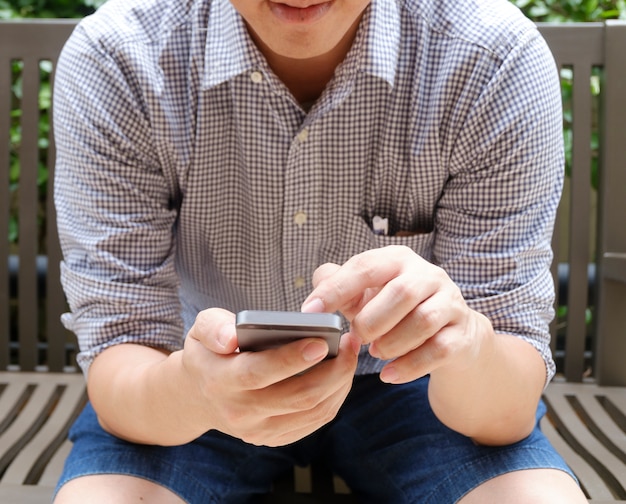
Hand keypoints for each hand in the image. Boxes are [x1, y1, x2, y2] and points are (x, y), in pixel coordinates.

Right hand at [182, 308, 358, 446]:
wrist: (199, 395)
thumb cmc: (210, 352)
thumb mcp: (202, 329)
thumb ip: (214, 327)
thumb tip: (231, 337)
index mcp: (221, 380)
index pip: (259, 372)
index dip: (292, 359)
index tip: (321, 342)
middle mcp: (239, 412)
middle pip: (297, 396)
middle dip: (333, 369)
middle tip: (350, 342)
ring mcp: (258, 431)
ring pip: (313, 411)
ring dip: (340, 382)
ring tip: (351, 354)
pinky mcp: (274, 438)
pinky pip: (314, 421)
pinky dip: (334, 398)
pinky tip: (342, 375)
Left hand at [301, 245, 487, 384]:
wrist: (452, 335)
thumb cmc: (397, 312)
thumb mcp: (367, 295)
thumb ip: (339, 288)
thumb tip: (314, 296)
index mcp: (398, 260)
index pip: (365, 266)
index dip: (335, 289)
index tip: (310, 312)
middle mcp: (428, 275)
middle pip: (401, 292)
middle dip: (372, 320)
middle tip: (357, 338)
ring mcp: (451, 303)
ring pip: (423, 320)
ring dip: (392, 342)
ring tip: (376, 352)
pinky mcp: (462, 334)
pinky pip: (439, 350)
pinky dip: (409, 366)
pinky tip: (389, 374)